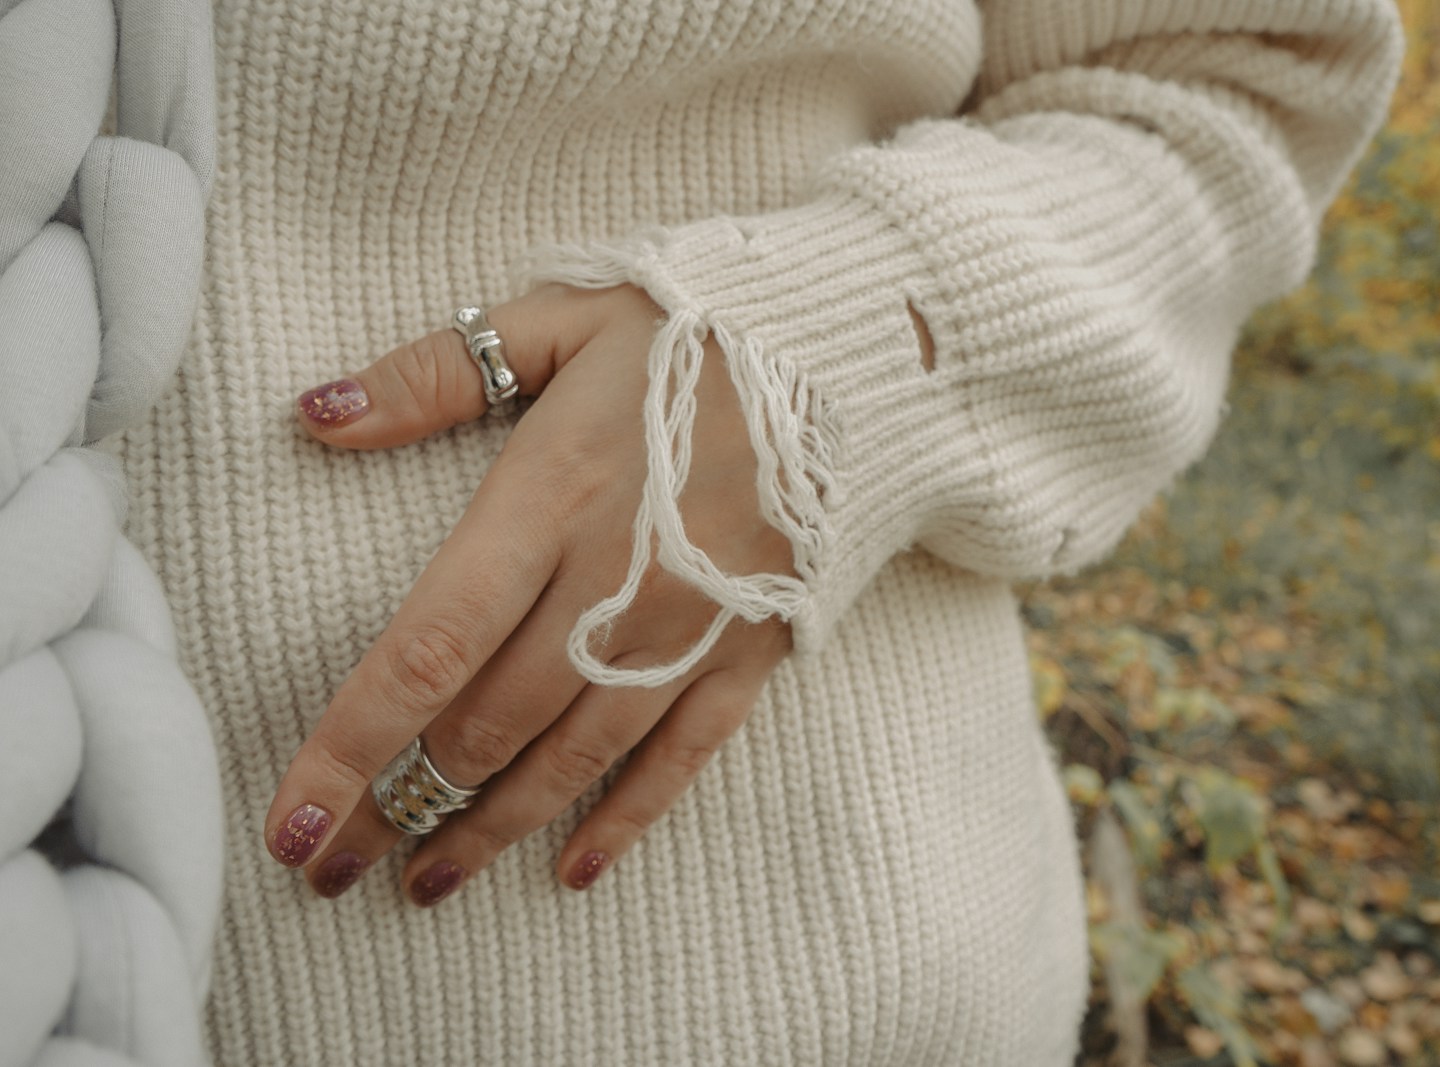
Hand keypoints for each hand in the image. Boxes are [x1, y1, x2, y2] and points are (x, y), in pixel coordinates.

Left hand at [264, 283, 794, 902]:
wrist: (854, 351)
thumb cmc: (693, 328)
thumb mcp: (559, 320)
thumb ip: (431, 373)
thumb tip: (310, 413)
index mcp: (550, 499)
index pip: (429, 646)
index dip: (353, 744)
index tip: (293, 821)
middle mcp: (613, 583)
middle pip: (489, 724)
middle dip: (400, 805)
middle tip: (331, 866)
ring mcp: (689, 627)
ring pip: (575, 758)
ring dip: (493, 828)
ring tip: (427, 884)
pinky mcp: (750, 648)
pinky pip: (684, 758)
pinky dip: (628, 819)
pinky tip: (574, 869)